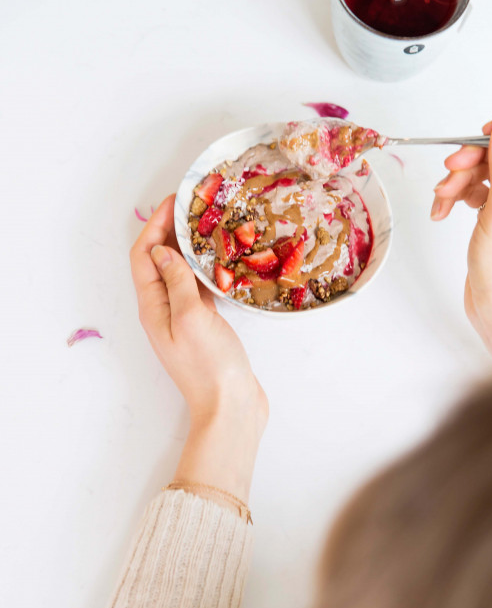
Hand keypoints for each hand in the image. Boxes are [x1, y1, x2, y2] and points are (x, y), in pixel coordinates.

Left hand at [130, 195, 267, 498]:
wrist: (231, 407)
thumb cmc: (210, 367)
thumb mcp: (191, 318)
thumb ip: (176, 281)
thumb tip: (163, 250)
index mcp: (153, 307)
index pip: (143, 255)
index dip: (155, 225)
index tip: (175, 200)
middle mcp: (164, 309)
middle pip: (159, 260)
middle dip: (172, 230)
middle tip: (195, 206)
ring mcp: (185, 318)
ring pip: (181, 272)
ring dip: (191, 247)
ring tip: (211, 225)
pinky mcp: (206, 325)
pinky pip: (199, 288)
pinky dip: (207, 268)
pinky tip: (224, 259)